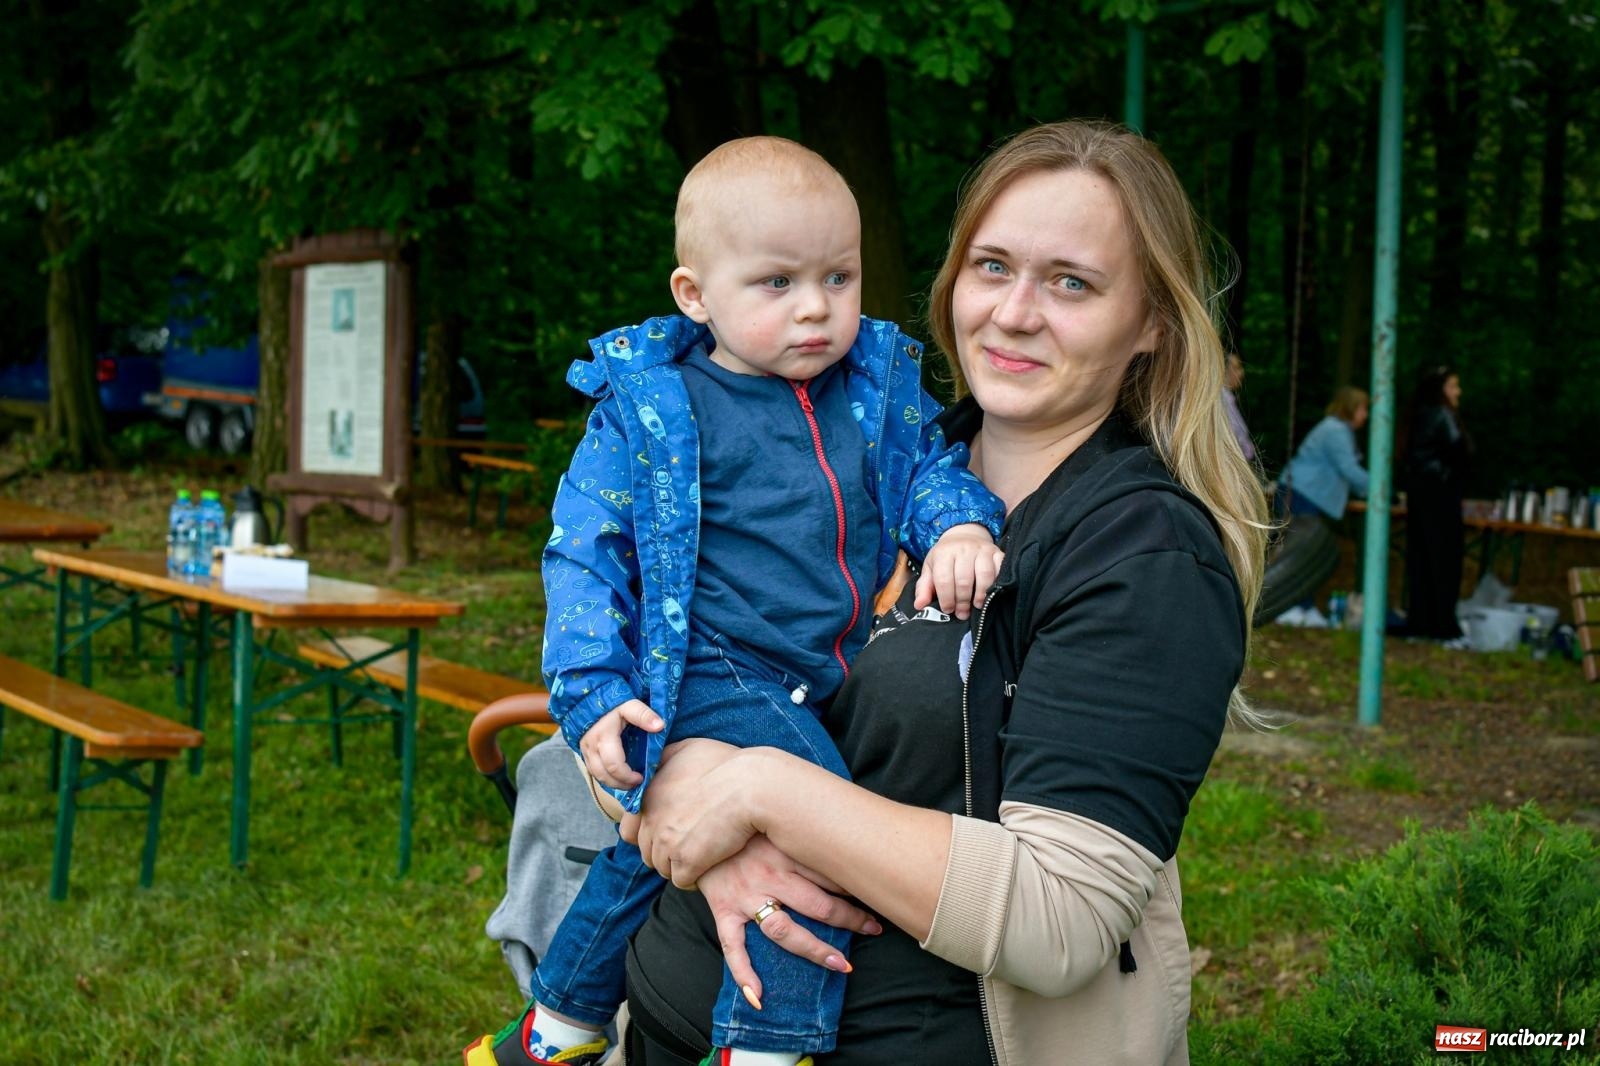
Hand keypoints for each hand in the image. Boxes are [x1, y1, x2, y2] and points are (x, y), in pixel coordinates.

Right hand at [578, 699, 662, 790]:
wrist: (589, 699)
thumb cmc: (612, 703)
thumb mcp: (629, 705)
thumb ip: (644, 715)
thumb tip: (660, 726)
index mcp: (603, 737)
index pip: (614, 765)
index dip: (628, 776)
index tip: (641, 778)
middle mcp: (591, 747)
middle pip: (603, 775)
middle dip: (621, 784)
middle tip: (636, 784)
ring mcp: (585, 751)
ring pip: (596, 775)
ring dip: (612, 783)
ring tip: (628, 783)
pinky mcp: (583, 752)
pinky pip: (593, 771)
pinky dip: (605, 777)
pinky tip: (617, 777)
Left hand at [622, 738, 763, 887]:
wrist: (751, 787)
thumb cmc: (725, 765)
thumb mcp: (687, 749)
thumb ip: (663, 758)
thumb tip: (653, 765)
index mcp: (648, 795)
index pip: (629, 829)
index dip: (648, 833)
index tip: (666, 831)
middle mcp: (652, 819)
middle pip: (647, 851)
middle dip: (664, 851)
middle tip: (688, 844)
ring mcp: (667, 842)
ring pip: (663, 867)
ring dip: (678, 865)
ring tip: (700, 855)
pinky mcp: (686, 861)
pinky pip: (681, 880)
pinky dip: (692, 878)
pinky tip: (706, 867)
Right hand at [697, 835, 883, 1008]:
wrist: (698, 826)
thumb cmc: (745, 823)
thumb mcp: (776, 817)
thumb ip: (803, 829)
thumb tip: (845, 832)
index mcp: (786, 849)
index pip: (830, 871)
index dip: (857, 885)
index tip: (879, 892)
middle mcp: (769, 874)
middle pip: (817, 904)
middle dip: (850, 919)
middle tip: (874, 929)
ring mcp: (746, 895)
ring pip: (785, 929)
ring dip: (815, 949)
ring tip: (842, 965)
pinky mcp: (724, 909)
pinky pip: (733, 947)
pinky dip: (744, 973)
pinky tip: (758, 997)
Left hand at [915, 523, 1003, 618]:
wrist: (964, 536)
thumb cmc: (946, 557)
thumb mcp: (930, 568)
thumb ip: (924, 588)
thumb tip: (919, 605)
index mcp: (944, 553)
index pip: (944, 579)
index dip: (946, 598)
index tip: (948, 609)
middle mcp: (964, 549)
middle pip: (964, 580)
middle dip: (962, 601)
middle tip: (962, 613)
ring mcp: (982, 550)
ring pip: (984, 575)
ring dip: (980, 595)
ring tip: (976, 606)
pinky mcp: (997, 553)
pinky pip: (1000, 570)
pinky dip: (997, 584)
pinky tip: (991, 594)